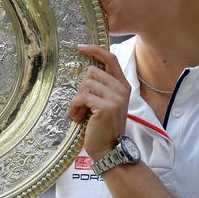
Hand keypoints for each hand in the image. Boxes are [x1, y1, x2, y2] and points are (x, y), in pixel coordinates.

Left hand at [67, 44, 130, 159]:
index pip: (111, 59)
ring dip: (77, 100)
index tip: (80, 47)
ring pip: (86, 85)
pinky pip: (82, 97)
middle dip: (81, 88)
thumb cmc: (102, 127)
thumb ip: (101, 87)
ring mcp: (116, 98)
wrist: (109, 150)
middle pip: (92, 72)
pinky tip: (76, 117)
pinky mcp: (106, 107)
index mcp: (123, 86)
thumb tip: (86, 70)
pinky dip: (74, 107)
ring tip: (79, 114)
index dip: (95, 50)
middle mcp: (122, 89)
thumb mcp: (106, 103)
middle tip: (81, 105)